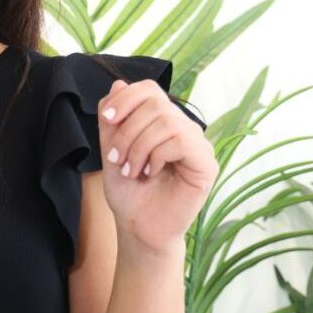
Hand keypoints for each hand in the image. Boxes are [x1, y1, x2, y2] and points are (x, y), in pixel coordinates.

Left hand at [97, 78, 217, 254]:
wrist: (138, 228)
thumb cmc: (128, 193)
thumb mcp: (111, 150)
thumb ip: (113, 120)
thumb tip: (118, 84)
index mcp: (163, 122)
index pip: (150, 90)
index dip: (126, 98)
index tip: (106, 120)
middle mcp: (184, 129)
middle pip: (156, 103)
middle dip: (127, 130)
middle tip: (116, 158)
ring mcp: (198, 145)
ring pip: (166, 121)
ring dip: (138, 146)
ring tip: (130, 170)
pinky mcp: (206, 164)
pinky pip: (179, 141)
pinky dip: (156, 156)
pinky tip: (150, 173)